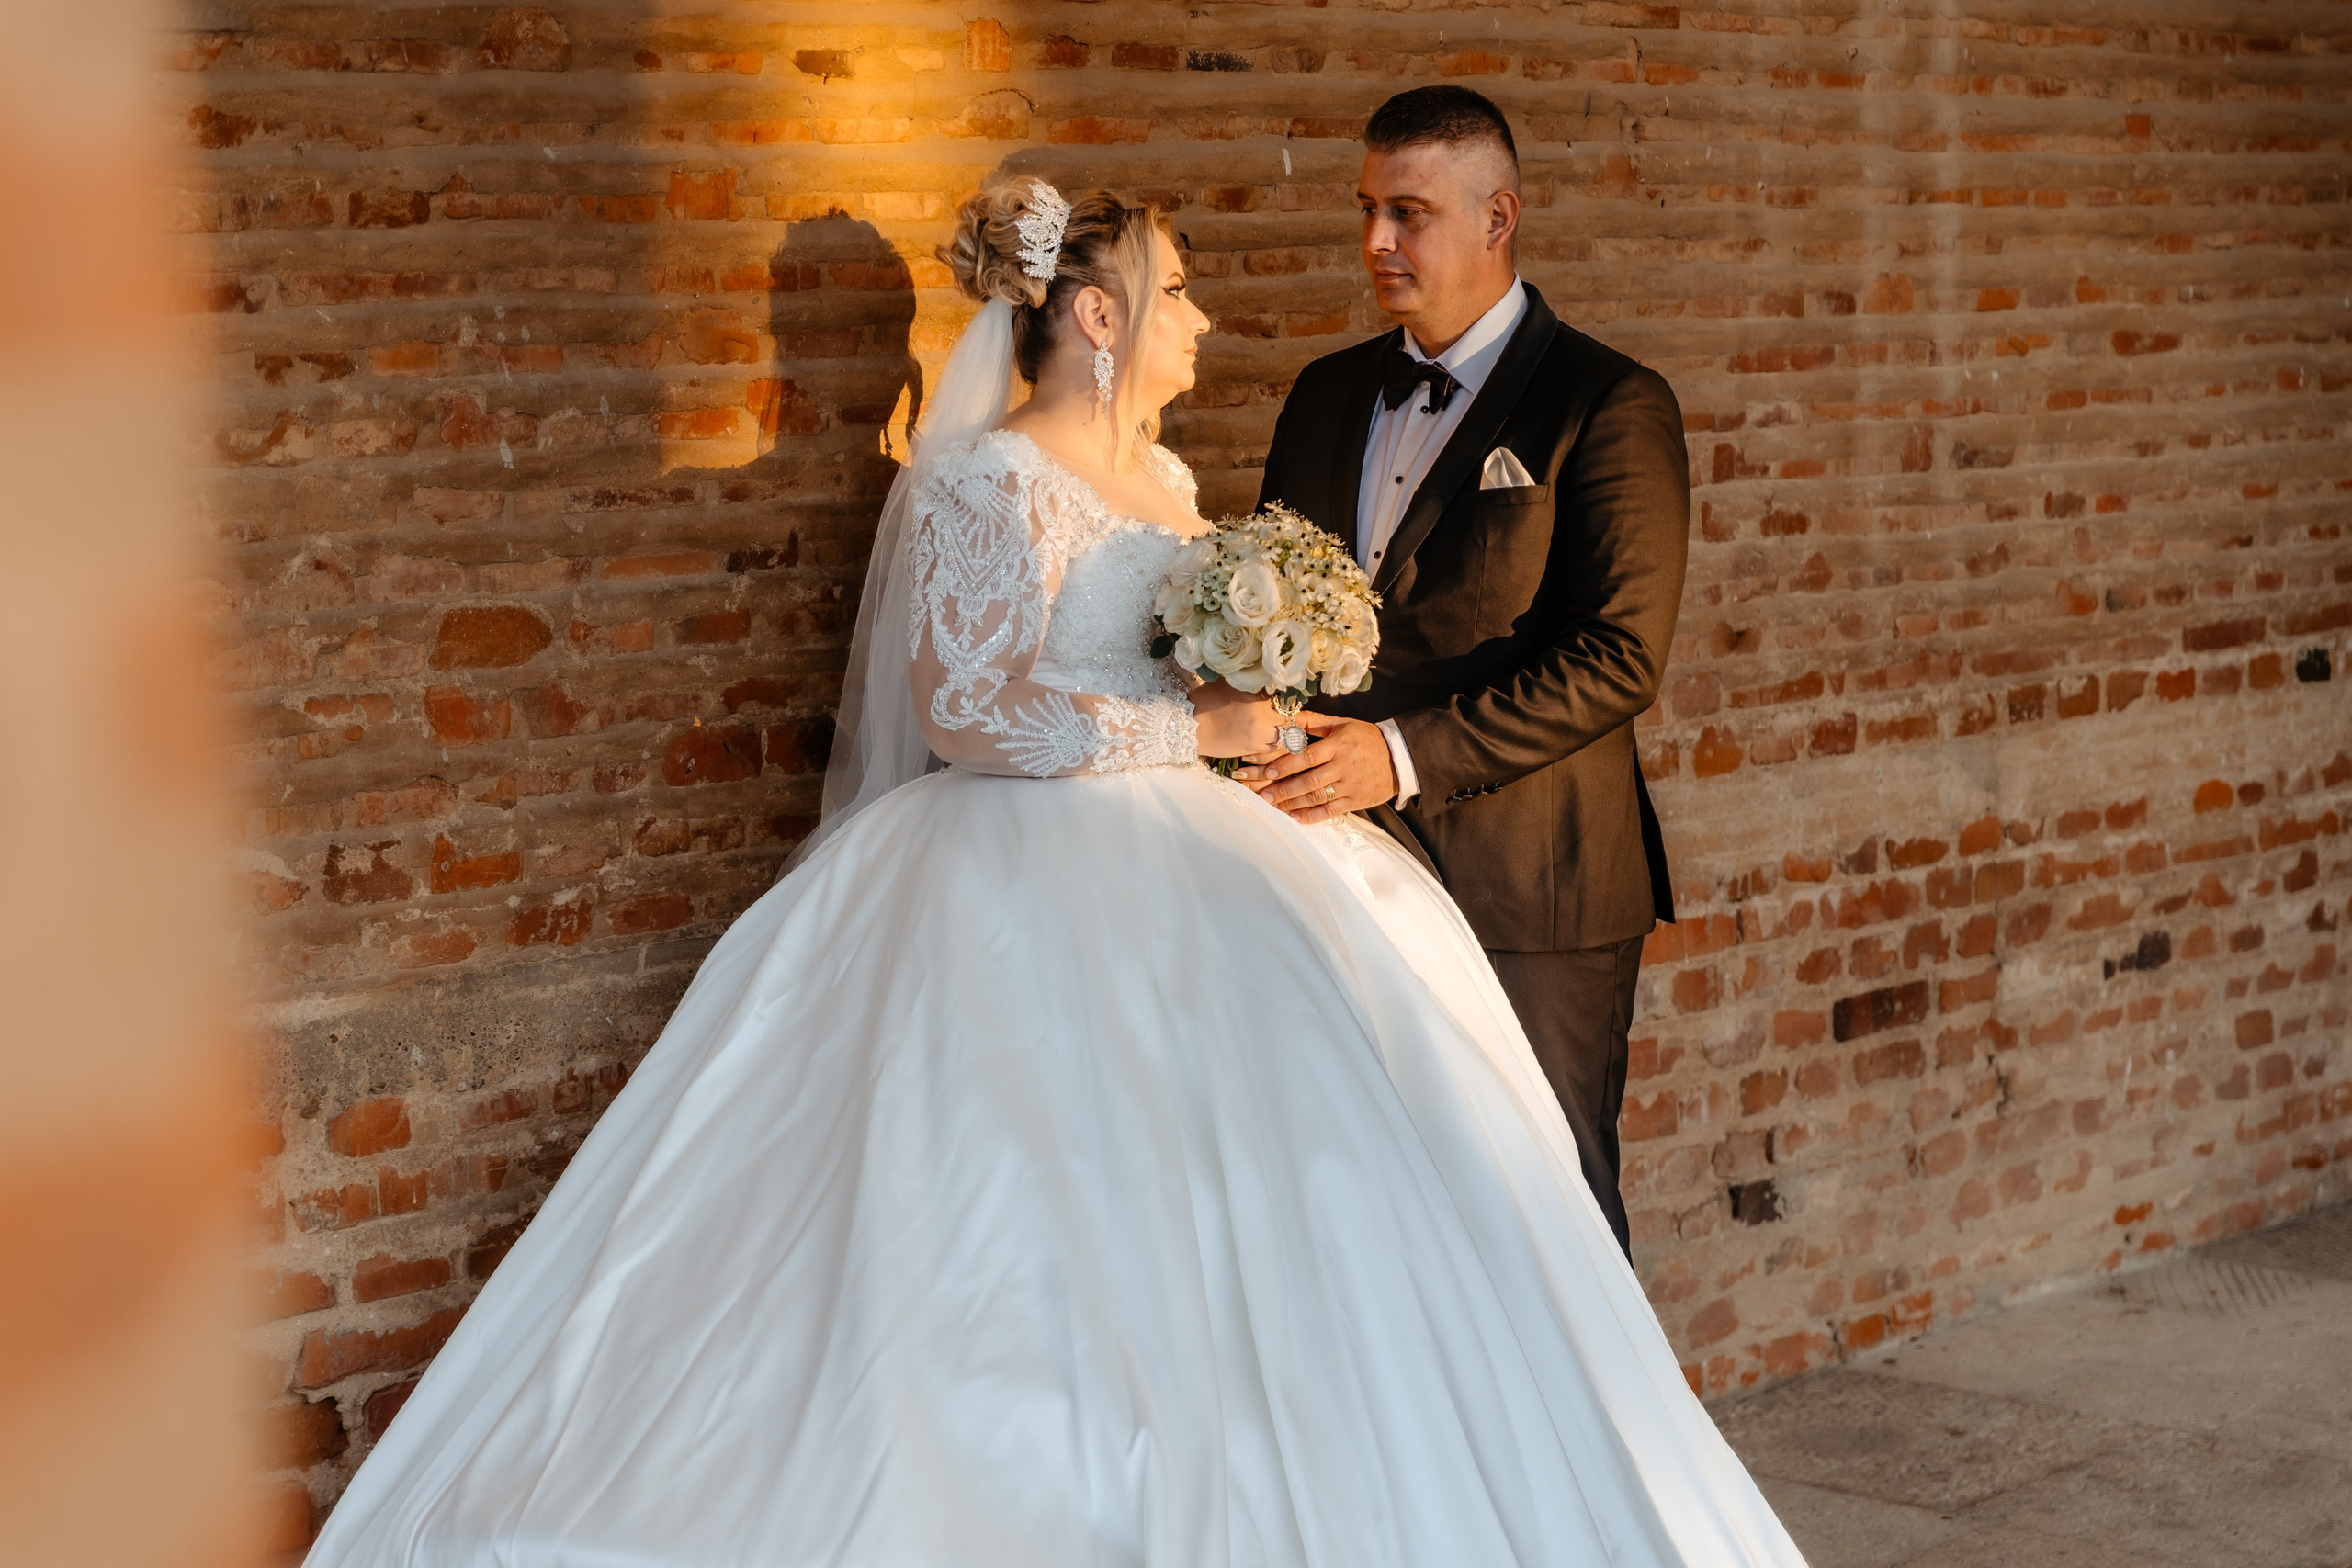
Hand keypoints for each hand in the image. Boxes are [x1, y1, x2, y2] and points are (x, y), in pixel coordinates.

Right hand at [1188, 679, 1280, 756]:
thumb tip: (1261, 674)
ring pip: (1285, 734)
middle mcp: (1263, 717)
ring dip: (1280, 729)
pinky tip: (1266, 737)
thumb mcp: (1228, 683)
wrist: (1192, 727)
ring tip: (1272, 725)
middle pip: (1287, 716)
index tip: (1276, 698)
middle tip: (1275, 712)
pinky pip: (1274, 748)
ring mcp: (1260, 735)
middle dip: (1282, 713)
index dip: (1280, 698)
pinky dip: (1274, 742)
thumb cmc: (1207, 701)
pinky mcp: (1254, 749)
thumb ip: (1248, 680)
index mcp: (1258, 698)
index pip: (1283, 697)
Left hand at [1234, 713, 1396, 823]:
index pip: (1307, 756)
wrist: (1400, 758)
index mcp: (1339, 745)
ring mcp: (1350, 786)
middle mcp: (1344, 766)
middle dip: (1283, 788)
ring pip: (1317, 797)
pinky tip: (1294, 817)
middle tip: (1261, 793)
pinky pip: (1331, 812)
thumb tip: (1289, 716)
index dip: (1285, 765)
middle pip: (1309, 780)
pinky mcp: (1356, 801)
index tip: (1266, 771)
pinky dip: (1311, 816)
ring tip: (1272, 805)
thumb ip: (1315, 722)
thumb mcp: (1344, 724)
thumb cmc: (1367, 738)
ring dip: (1292, 802)